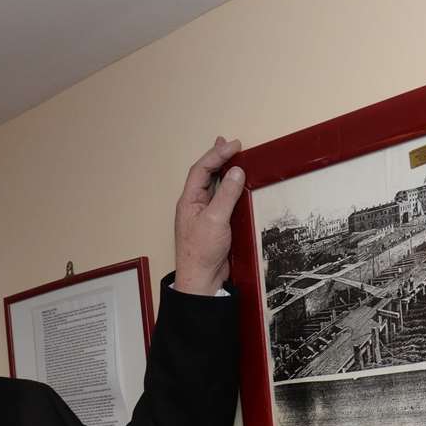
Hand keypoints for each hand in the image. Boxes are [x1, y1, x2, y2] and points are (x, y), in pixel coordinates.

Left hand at [172, 136, 243, 295]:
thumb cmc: (201, 253)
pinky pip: (221, 201)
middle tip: (230, 145)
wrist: (202, 280)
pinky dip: (229, 190)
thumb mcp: (216, 219)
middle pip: (205, 175)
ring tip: (232, 158)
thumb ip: (227, 194)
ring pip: (213, 187)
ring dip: (223, 172)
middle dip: (217, 158)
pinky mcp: (214, 225)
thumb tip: (237, 172)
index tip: (234, 146)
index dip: (217, 154)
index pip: (202, 169)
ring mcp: (204, 215)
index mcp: (189, 201)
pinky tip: (237, 187)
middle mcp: (194, 205)